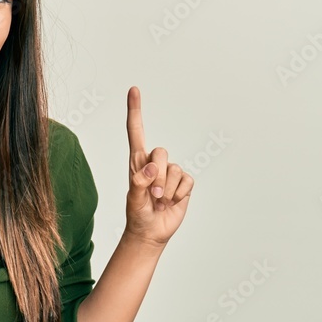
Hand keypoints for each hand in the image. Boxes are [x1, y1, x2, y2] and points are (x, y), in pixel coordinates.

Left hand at [124, 87, 192, 246]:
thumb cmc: (137, 214)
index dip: (135, 110)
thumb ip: (139, 183)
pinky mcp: (183, 182)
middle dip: (158, 176)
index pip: (136, 131)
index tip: (133, 89)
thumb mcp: (133, 201)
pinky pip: (187, 181)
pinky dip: (180, 194)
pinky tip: (172, 202)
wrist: (151, 231)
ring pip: (175, 169)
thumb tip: (151, 168)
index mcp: (137, 162)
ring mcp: (170, 172)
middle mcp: (154, 163)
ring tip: (159, 201)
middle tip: (152, 195)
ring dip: (167, 190)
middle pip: (161, 152)